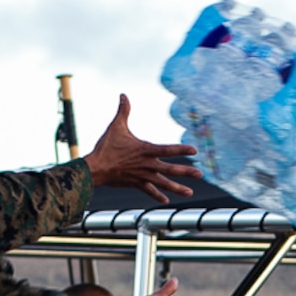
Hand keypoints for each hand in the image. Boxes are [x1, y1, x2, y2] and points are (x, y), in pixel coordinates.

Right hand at [84, 95, 201, 203]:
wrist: (96, 168)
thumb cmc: (106, 147)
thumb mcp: (116, 126)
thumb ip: (123, 111)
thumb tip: (123, 95)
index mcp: (145, 149)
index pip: (168, 149)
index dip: (182, 149)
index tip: (195, 150)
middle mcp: (147, 164)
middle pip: (170, 169)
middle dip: (186, 172)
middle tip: (200, 174)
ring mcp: (142, 175)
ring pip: (163, 183)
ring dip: (177, 188)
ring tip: (189, 192)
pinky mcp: (136, 183)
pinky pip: (149, 190)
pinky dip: (157, 195)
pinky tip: (166, 201)